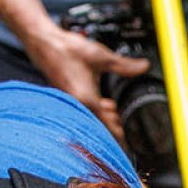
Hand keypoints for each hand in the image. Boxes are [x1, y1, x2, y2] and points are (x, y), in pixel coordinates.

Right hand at [29, 25, 149, 142]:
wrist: (44, 43)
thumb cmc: (67, 50)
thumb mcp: (101, 56)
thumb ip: (124, 65)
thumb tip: (144, 67)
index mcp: (88, 101)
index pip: (110, 128)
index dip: (122, 137)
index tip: (132, 144)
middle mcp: (79, 108)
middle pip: (103, 128)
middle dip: (116, 126)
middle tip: (126, 121)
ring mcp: (73, 106)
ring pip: (95, 121)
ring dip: (107, 118)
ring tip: (115, 109)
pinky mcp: (70, 102)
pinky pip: (87, 115)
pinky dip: (97, 112)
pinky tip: (104, 104)